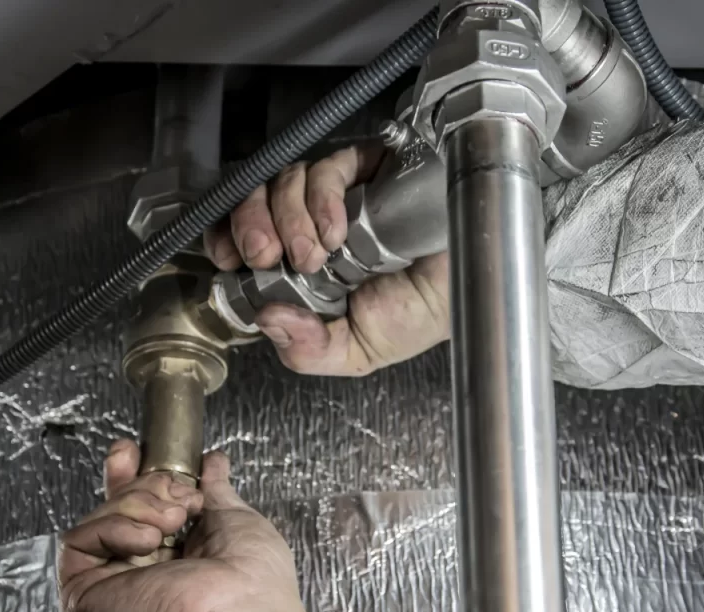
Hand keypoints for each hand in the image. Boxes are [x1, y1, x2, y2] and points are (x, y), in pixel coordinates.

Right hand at [58, 439, 325, 611]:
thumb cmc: (253, 580)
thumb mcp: (236, 520)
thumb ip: (215, 491)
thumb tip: (213, 463)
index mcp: (174, 563)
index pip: (137, 513)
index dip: (132, 477)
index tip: (134, 450)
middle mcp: (138, 577)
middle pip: (114, 510)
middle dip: (141, 486)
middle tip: (178, 498)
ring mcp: (108, 589)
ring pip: (99, 519)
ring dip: (140, 506)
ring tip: (173, 524)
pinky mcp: (83, 599)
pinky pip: (78, 541)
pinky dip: (114, 527)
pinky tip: (148, 541)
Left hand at [204, 143, 450, 375]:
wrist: (475, 286)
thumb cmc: (423, 313)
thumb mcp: (357, 351)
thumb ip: (310, 349)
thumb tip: (268, 321)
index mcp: (302, 266)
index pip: (247, 237)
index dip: (228, 237)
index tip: (228, 258)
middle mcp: (313, 225)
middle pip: (255, 200)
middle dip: (249, 225)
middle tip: (265, 254)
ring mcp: (338, 196)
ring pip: (285, 180)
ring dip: (288, 217)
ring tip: (315, 253)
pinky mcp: (366, 169)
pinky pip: (328, 167)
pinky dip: (322, 198)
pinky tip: (338, 229)